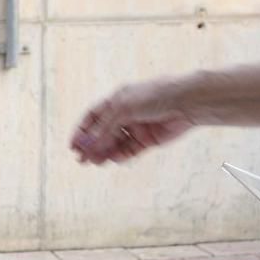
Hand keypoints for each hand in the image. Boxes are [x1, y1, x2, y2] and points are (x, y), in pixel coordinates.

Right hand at [70, 80, 194, 164]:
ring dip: (104, 153)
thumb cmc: (154, 97)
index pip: (92, 118)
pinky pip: (130, 150)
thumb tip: (88, 145)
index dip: (81, 132)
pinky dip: (120, 155)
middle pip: (102, 133)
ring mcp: (136, 128)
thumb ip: (104, 128)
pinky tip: (113, 160)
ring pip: (115, 144)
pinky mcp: (148, 140)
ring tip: (96, 162)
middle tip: (82, 160)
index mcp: (115, 101)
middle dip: (91, 146)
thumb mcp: (122, 109)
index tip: (73, 146)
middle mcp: (124, 115)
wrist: (186, 102)